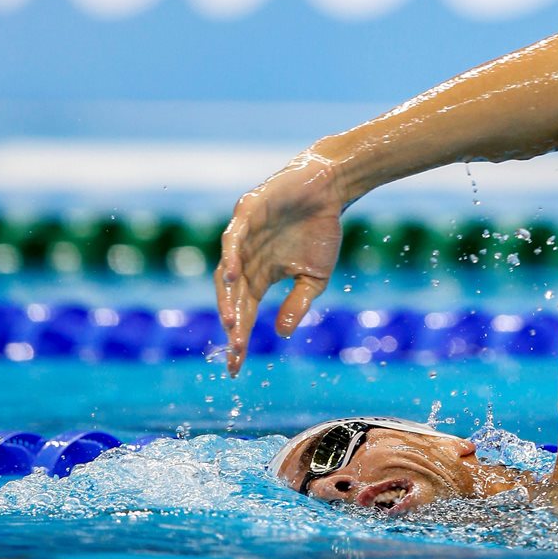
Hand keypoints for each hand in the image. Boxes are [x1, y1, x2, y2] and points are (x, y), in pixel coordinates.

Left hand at [215, 151, 343, 375]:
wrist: (330, 190)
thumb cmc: (321, 230)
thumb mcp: (314, 278)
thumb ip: (297, 303)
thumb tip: (281, 333)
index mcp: (259, 276)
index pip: (244, 312)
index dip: (239, 339)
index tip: (235, 368)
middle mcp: (245, 259)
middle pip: (231, 297)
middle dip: (232, 325)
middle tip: (235, 350)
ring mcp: (243, 236)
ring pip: (227, 272)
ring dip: (227, 298)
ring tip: (232, 322)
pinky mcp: (246, 212)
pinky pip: (233, 238)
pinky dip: (230, 257)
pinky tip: (233, 277)